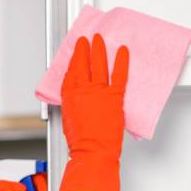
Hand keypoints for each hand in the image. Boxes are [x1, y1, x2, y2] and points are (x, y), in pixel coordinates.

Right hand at [54, 33, 128, 190]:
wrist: (93, 151)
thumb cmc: (80, 141)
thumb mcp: (68, 117)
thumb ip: (72, 100)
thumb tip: (77, 94)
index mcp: (70, 94)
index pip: (71, 70)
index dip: (75, 58)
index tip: (77, 50)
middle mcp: (83, 89)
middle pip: (85, 63)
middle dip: (86, 49)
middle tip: (88, 39)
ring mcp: (99, 91)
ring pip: (100, 64)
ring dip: (100, 50)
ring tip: (101, 40)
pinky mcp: (114, 97)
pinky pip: (119, 75)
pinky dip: (122, 62)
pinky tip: (123, 52)